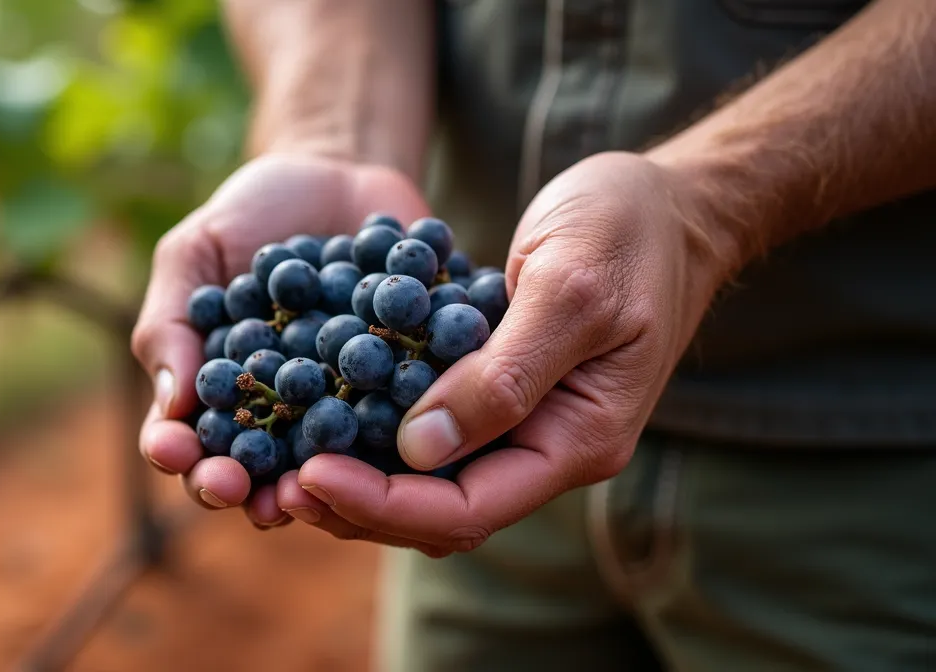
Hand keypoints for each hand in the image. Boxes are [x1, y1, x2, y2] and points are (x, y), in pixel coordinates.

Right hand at [130, 153, 430, 527]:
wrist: (340, 170)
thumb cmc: (250, 215)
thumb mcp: (195, 254)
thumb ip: (172, 324)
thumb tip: (172, 406)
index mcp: (225, 397)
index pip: (192, 443)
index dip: (182, 456)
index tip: (177, 452)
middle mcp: (288, 417)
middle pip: (265, 472)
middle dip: (256, 491)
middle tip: (256, 499)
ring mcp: (352, 407)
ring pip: (339, 463)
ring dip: (332, 485)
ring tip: (322, 488)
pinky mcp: (414, 384)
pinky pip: (410, 413)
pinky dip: (404, 427)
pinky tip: (401, 432)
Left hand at [276, 151, 740, 554]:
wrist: (667, 200)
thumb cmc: (630, 230)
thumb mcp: (570, 290)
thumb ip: (504, 374)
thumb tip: (420, 449)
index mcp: (577, 440)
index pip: (469, 507)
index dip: (384, 502)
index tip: (311, 472)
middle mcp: (547, 446)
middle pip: (439, 510)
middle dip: (359, 502)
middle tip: (280, 480)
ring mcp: (523, 421)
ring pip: (428, 479)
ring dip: (359, 474)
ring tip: (284, 458)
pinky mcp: (498, 386)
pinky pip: (428, 427)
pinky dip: (375, 425)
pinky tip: (319, 407)